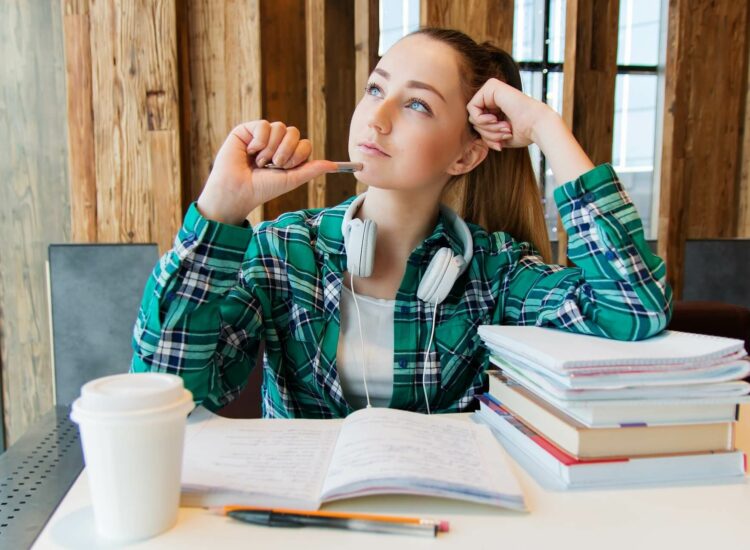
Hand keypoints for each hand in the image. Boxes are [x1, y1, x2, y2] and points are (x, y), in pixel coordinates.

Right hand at [197, 120, 338, 224]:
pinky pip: (264, 125)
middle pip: (294, 132)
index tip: (287, 168)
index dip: (298, 155)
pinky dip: (259, 142)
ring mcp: (261, 135)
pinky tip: (249, 152)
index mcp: (287, 154)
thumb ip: (312, 170)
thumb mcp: (292, 180)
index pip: (304, 143)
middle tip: (272, 165)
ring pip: (280, 128)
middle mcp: (276, 143)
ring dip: (271, 149)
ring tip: (259, 162)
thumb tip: (335, 165)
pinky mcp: (246, 130)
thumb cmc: (262, 188)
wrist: (238, 191)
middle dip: (286, 152)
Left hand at [466, 78, 553, 150]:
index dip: (487, 138)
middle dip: (487, 134)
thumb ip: (485, 134)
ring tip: (504, 128)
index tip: (500, 144)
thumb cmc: (524, 133)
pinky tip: (495, 120)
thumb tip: (474, 136)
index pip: (479, 126)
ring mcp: (492, 89)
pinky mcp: (491, 86)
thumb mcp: (499, 137)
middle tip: (504, 134)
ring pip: (473, 116)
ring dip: (486, 129)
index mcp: (497, 106)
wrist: (537, 125)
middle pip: (475, 121)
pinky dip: (481, 120)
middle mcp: (494, 95)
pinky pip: (472, 108)